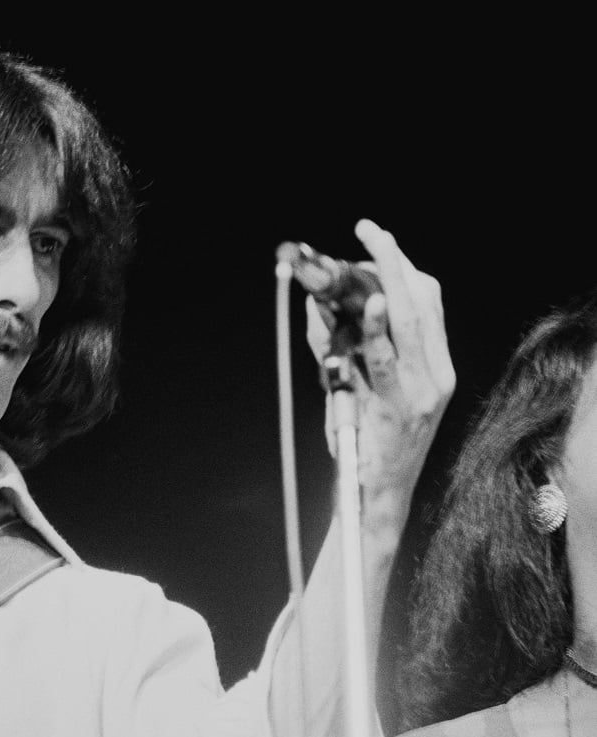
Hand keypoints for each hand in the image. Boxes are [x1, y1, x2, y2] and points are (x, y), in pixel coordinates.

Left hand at [306, 219, 454, 536]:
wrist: (373, 495)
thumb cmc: (362, 440)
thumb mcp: (354, 385)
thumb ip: (340, 346)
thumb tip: (316, 305)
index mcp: (433, 366)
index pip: (428, 303)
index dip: (402, 267)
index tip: (375, 241)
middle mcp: (434, 374)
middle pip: (424, 302)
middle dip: (394, 259)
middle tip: (369, 229)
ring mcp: (420, 391)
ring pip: (412, 322)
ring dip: (388, 280)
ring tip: (370, 247)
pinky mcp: (398, 408)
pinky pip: (387, 361)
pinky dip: (378, 329)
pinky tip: (372, 303)